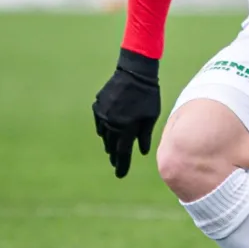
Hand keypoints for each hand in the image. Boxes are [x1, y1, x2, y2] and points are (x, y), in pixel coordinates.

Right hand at [93, 49, 160, 178]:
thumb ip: (145, 135)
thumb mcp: (151, 116)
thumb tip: (141, 151)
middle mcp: (111, 124)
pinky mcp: (98, 106)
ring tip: (114, 150)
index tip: (120, 175)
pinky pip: (100, 123)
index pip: (122, 152)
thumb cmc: (148, 95)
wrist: (134, 72)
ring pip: (105, 136)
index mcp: (126, 128)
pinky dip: (105, 129)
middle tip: (117, 164)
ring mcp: (103, 115)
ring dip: (110, 143)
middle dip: (115, 156)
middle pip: (112, 146)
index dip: (122, 165)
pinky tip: (109, 132)